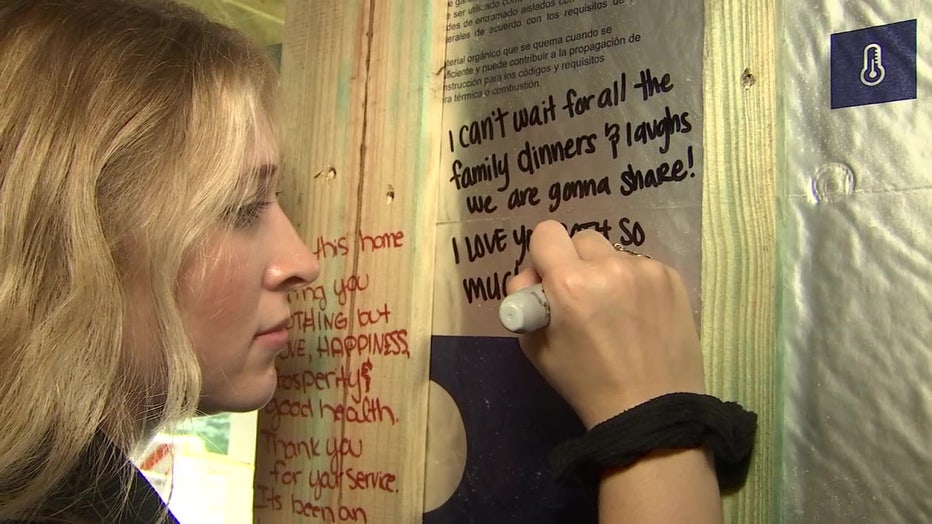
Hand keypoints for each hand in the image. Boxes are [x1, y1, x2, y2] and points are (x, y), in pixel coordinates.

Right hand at [506, 220, 704, 428]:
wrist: (650, 409)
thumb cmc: (585, 383)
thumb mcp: (536, 347)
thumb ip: (526, 302)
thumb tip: (532, 277)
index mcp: (569, 283)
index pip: (546, 233)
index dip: (543, 256)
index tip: (550, 279)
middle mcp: (608, 266)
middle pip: (582, 239)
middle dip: (576, 263)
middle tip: (582, 298)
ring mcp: (645, 270)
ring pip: (614, 253)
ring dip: (607, 273)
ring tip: (616, 311)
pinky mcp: (671, 277)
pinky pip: (642, 267)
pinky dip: (635, 284)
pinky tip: (640, 316)